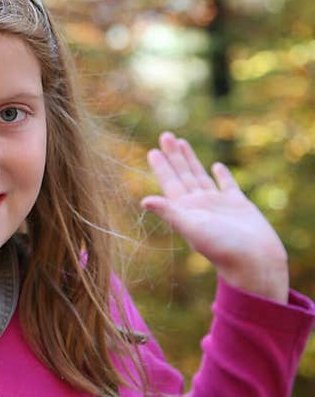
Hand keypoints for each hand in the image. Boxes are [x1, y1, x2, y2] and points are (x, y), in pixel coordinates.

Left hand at [141, 132, 288, 302]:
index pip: (169, 182)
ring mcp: (218, 204)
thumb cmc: (222, 247)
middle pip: (183, 174)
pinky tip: (216, 166)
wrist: (254, 261)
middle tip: (165, 135)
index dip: (161, 166)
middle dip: (173, 156)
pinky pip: (227, 185)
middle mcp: (199, 205)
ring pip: (201, 176)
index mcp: (185, 209)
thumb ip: (169, 213)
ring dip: (191, 160)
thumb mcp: (191, 228)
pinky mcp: (239, 205)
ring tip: (181, 142)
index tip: (153, 150)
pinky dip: (222, 175)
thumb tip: (143, 201)